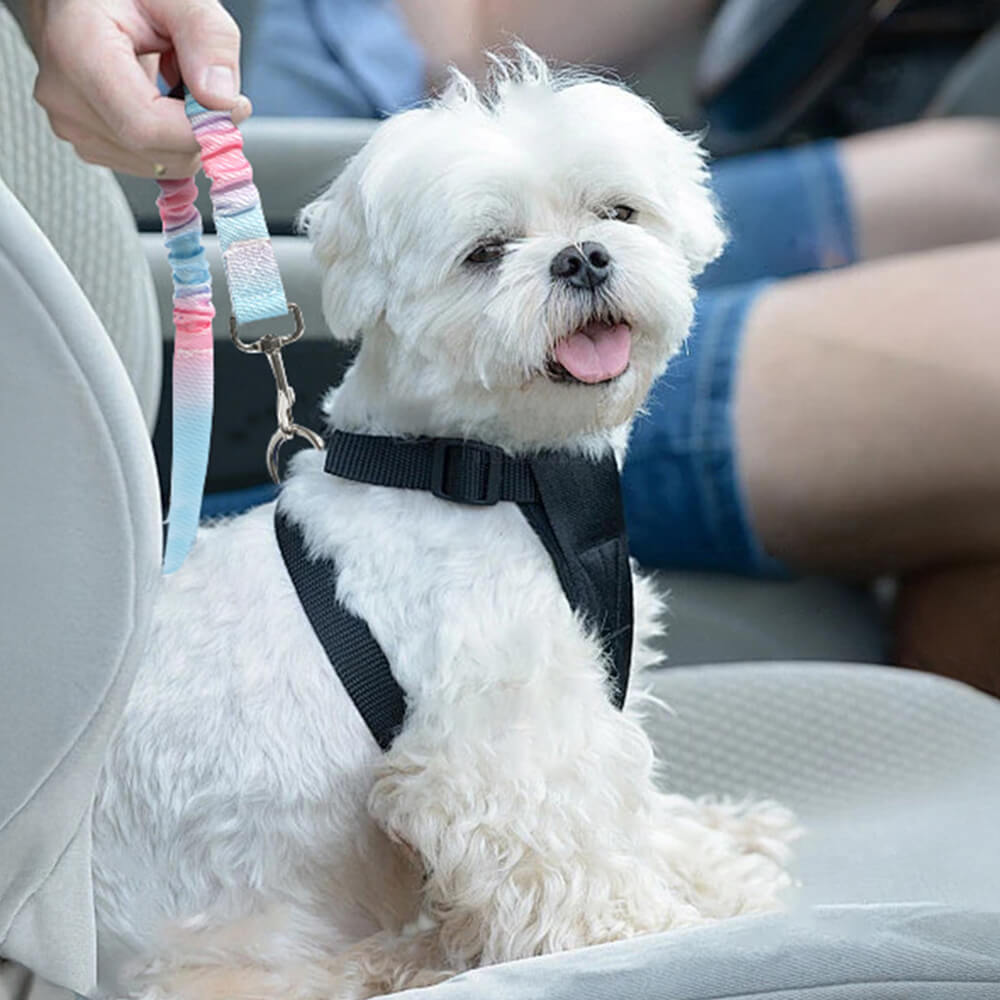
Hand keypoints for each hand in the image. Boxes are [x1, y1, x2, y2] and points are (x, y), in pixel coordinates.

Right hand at [29, 0, 251, 177]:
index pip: (147, 128)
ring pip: (160, 164)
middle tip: (209, 85)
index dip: (203, 128)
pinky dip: (171, 141)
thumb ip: (207, 38)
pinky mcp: (88, 142)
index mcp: (78, 50)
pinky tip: (163, 101)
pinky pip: (150, 162)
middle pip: (158, 152)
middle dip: (201, 129)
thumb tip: (221, 101)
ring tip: (176, 82)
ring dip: (187, 134)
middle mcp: (65, 97)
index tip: (236, 106)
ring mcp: (73, 125)